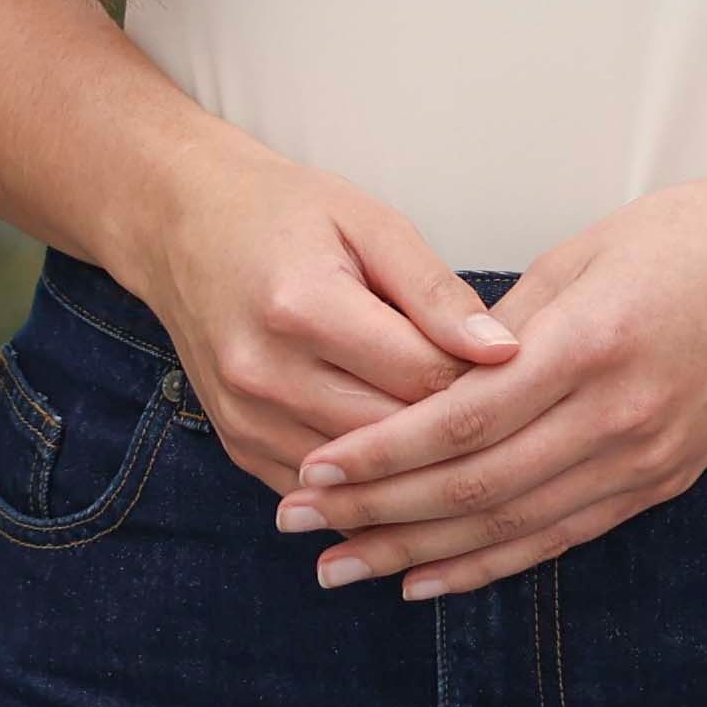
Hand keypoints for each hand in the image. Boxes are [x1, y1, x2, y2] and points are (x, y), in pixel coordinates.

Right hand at [135, 145, 513, 501]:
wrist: (181, 225)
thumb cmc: (286, 213)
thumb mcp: (369, 223)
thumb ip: (435, 291)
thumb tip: (504, 351)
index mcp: (302, 306)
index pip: (421, 376)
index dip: (484, 381)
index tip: (524, 374)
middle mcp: (265, 371)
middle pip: (395, 435)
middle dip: (460, 433)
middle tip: (514, 420)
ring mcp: (245, 416)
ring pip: (362, 478)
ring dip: (419, 469)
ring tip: (471, 447)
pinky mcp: (238, 443)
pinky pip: (323, 493)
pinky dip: (371, 489)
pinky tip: (413, 473)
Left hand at [272, 172, 706, 600]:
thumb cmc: (688, 237)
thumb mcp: (584, 253)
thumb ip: (505, 325)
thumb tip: (425, 381)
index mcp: (590, 344)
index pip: (464, 420)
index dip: (382, 452)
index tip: (312, 469)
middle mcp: (618, 416)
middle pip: (476, 486)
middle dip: (376, 512)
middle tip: (296, 526)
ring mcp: (644, 458)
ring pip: (511, 525)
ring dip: (417, 552)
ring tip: (339, 569)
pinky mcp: (659, 481)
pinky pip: (559, 536)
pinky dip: (488, 563)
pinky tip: (426, 579)